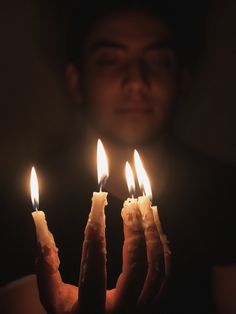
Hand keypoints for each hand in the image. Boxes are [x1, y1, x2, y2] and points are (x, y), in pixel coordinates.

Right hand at [35, 206, 169, 313]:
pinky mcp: (155, 304)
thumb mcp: (52, 297)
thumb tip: (39, 221)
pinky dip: (161, 245)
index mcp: (91, 311)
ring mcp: (144, 310)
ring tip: (144, 205)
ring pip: (155, 266)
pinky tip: (154, 224)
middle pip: (136, 266)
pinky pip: (165, 272)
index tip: (98, 200)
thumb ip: (45, 263)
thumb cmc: (70, 313)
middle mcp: (122, 313)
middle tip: (130, 202)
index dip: (96, 229)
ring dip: (152, 231)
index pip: (95, 265)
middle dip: (134, 229)